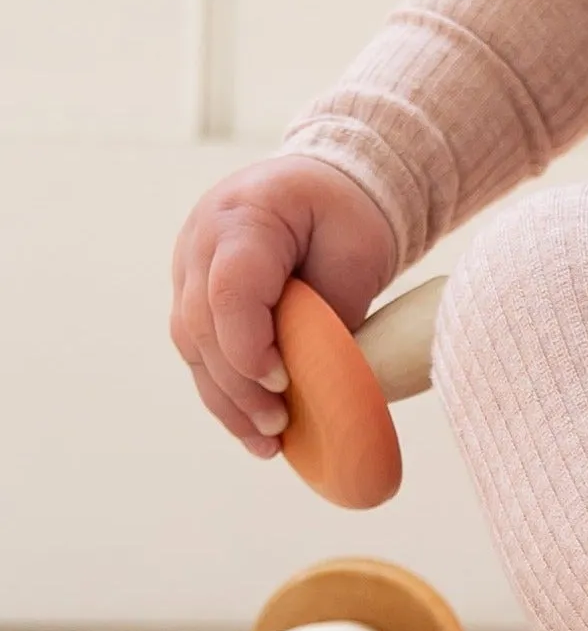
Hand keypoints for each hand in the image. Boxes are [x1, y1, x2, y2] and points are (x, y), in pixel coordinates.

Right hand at [169, 156, 400, 458]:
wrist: (330, 187)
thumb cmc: (349, 216)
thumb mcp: (356, 249)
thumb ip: (330, 308)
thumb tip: (315, 382)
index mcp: (245, 215)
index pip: (230, 288)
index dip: (248, 341)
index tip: (282, 381)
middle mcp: (201, 241)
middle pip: (203, 324)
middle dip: (239, 384)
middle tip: (278, 427)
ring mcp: (189, 268)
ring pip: (192, 344)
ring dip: (226, 399)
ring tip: (266, 443)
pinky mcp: (192, 296)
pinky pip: (200, 350)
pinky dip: (225, 391)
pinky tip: (251, 429)